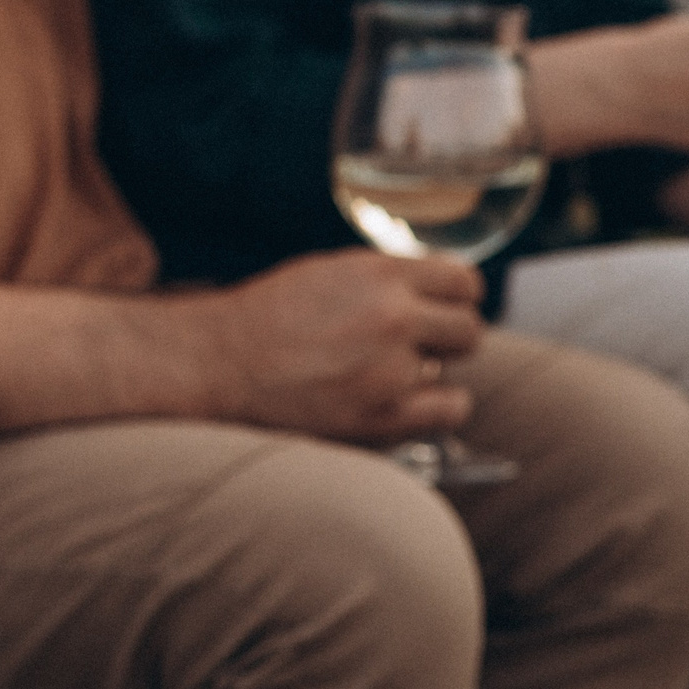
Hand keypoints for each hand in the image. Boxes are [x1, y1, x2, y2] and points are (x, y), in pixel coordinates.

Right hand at [194, 249, 484, 442]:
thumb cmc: (265, 317)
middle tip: (418, 346)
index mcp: (378, 273)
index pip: (463, 282)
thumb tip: (429, 295)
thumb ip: (384, 281)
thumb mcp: (328, 274)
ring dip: (428, 373)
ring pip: (453, 372)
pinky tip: (401, 402)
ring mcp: (391, 370)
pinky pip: (449, 411)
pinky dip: (431, 408)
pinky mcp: (382, 416)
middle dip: (447, 336)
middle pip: (468, 328)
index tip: (445, 308)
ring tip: (386, 374)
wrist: (220, 362)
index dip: (456, 297)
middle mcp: (392, 317)